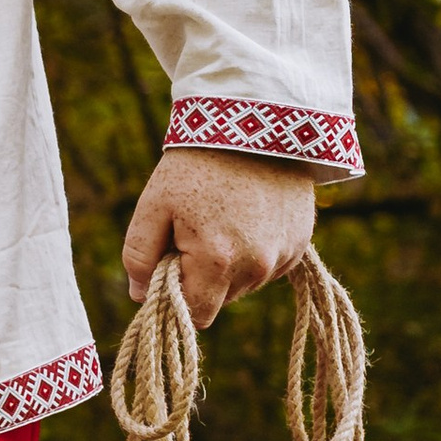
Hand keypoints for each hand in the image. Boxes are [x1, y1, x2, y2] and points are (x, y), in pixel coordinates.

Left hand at [122, 147, 315, 328]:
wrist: (253, 125)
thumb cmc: (196, 165)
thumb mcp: (154, 205)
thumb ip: (140, 255)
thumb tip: (140, 294)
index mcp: (218, 262)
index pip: (196, 315)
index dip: (177, 298)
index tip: (170, 268)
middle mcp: (257, 267)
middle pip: (221, 301)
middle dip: (203, 279)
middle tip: (194, 235)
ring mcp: (284, 256)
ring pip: (247, 284)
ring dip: (231, 266)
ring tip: (223, 220)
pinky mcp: (301, 244)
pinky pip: (269, 266)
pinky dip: (255, 252)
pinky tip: (247, 218)